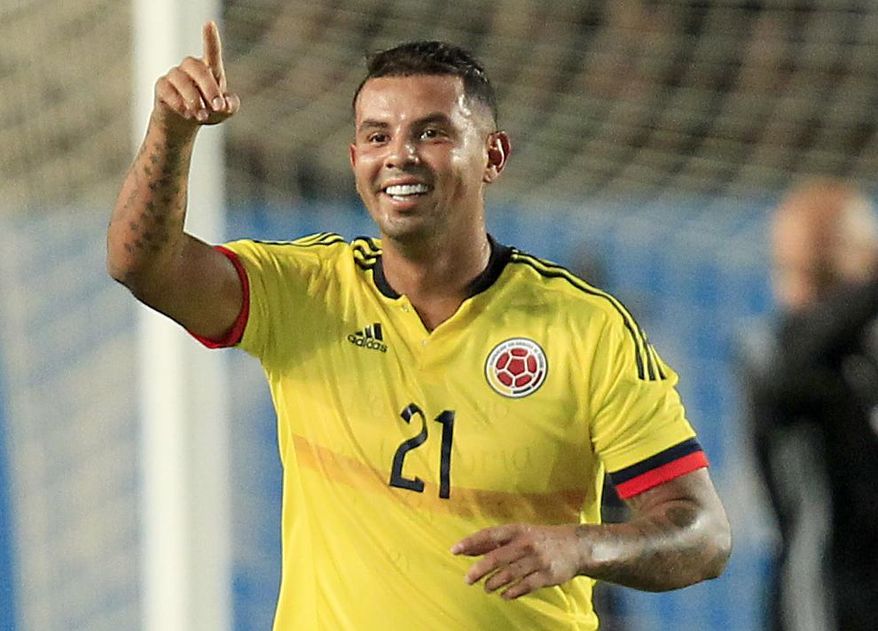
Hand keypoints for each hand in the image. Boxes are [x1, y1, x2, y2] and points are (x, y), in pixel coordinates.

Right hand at [153, 21, 240, 130]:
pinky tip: (187, 114)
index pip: (211, 51)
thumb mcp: (225, 111)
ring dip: (194, 99)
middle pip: (197, 68)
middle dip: (209, 88)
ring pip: (181, 79)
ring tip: (202, 116)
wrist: (184, 122)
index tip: (209, 24)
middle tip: (217, 107)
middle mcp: (191, 68)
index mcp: (209, 69)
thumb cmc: (208, 111)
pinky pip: (167, 90)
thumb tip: (226, 103)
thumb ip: (231, 105)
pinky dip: (178, 103)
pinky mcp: (162, 87)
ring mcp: (175, 76)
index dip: (210, 38)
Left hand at [451, 524, 583, 599]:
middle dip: (479, 570)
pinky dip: (512, 592)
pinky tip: (504, 595)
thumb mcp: (519, 534)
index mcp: (517, 530)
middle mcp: (526, 543)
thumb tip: (468, 549)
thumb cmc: (541, 539)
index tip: (455, 550)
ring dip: (493, 583)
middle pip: (496, 558)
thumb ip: (495, 542)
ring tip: (486, 588)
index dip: (471, 542)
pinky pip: (525, 586)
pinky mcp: (547, 575)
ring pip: (508, 574)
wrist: (576, 545)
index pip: (489, 535)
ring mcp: (537, 560)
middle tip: (467, 579)